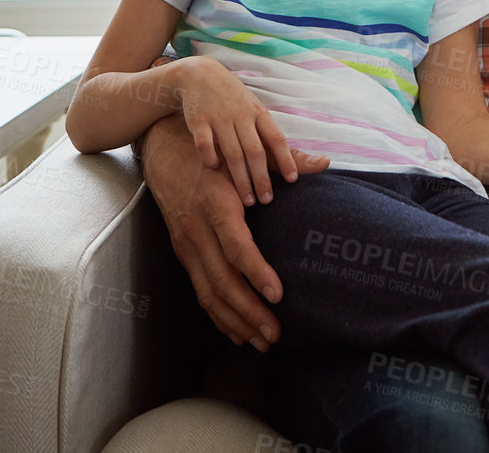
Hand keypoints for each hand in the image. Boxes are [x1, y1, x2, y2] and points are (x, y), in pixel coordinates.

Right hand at [139, 113, 323, 348]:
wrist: (163, 147)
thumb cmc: (213, 152)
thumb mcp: (245, 154)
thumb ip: (286, 162)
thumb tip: (325, 162)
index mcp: (217, 205)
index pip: (236, 247)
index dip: (257, 272)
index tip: (279, 293)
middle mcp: (198, 230)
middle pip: (222, 281)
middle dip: (250, 312)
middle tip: (275, 334)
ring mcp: (187, 245)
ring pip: (208, 293)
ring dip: (235, 321)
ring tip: (261, 342)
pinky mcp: (183, 253)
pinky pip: (199, 291)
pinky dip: (217, 316)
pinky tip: (236, 333)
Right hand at [171, 56, 323, 204]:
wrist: (198, 75)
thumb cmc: (233, 99)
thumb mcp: (254, 109)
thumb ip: (268, 133)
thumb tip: (296, 155)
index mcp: (258, 113)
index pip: (276, 139)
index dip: (286, 159)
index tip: (292, 179)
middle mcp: (241, 115)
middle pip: (255, 151)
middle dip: (262, 178)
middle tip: (267, 200)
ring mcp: (219, 118)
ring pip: (232, 153)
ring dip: (241, 178)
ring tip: (247, 200)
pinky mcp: (198, 121)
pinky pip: (205, 144)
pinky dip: (211, 159)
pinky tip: (215, 171)